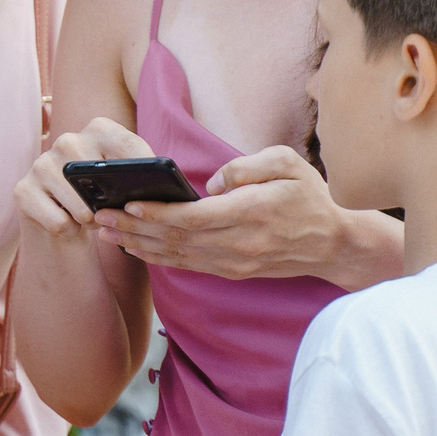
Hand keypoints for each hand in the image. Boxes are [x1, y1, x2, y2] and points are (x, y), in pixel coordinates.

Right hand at [13, 116, 155, 236]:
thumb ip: (141, 177)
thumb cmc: (103, 197)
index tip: (154, 190)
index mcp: (99, 129)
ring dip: (91, 222)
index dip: (144, 173)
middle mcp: (66, 140)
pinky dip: (69, 232)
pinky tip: (67, 222)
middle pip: (101, 180)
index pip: (128, 147)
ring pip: (81, 208)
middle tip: (110, 209)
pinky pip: (59, 223)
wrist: (64, 218)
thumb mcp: (126, 181)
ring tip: (88, 217)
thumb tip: (158, 191)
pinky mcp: (23, 190)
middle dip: (112, 206)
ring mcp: (41, 164)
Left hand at [93, 145, 399, 290]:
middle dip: (135, 228)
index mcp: (250, 214)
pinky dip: (160, 258)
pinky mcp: (234, 271)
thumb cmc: (311, 196)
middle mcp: (239, 244)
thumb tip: (212, 183)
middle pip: (177, 239)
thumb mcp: (287, 164)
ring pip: (178, 256)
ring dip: (140, 245)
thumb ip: (246, 167)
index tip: (129, 203)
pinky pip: (189, 266)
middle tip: (101, 217)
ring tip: (108, 234)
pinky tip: (138, 248)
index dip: (158, 213)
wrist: (335, 243)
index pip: (194, 217)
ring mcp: (235, 263)